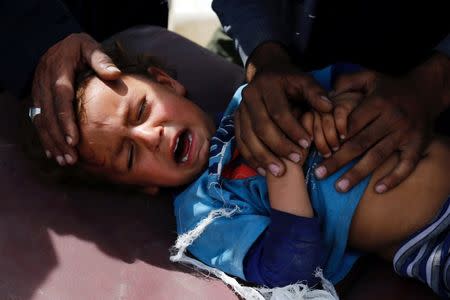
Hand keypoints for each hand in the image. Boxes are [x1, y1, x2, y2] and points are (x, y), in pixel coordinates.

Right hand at [31, 33, 120, 164]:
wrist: (52, 44)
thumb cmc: (76, 48)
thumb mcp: (88, 46)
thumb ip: (101, 59)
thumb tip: (115, 74)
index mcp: (58, 73)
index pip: (60, 100)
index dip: (66, 120)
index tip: (74, 139)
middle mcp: (44, 86)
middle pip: (49, 117)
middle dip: (59, 139)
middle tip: (71, 158)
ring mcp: (39, 94)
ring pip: (42, 122)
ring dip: (52, 143)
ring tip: (65, 161)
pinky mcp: (38, 101)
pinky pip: (39, 122)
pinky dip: (46, 139)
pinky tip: (54, 154)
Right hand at [235, 42, 332, 176]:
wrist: (267, 74)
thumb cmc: (290, 82)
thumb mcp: (305, 81)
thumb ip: (316, 94)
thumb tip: (328, 107)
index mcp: (267, 85)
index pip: (278, 112)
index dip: (293, 130)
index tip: (307, 144)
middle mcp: (249, 96)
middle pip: (261, 127)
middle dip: (279, 146)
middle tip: (296, 160)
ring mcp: (240, 109)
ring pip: (248, 137)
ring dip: (263, 157)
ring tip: (279, 172)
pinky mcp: (236, 121)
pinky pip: (241, 143)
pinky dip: (251, 158)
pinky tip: (264, 171)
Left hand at [315, 53, 449, 192]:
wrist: (427, 90)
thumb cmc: (390, 87)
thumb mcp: (369, 77)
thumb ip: (346, 82)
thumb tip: (325, 96)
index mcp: (377, 103)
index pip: (352, 123)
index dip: (335, 137)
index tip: (320, 151)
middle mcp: (391, 119)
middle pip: (360, 143)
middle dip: (337, 160)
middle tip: (319, 174)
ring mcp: (405, 133)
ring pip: (378, 156)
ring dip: (358, 174)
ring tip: (339, 188)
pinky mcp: (418, 145)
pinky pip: (407, 165)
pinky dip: (394, 178)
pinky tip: (378, 190)